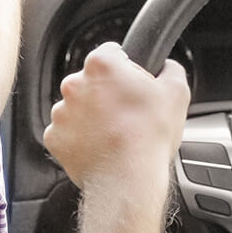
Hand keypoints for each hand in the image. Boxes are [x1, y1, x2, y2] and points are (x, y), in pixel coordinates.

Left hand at [43, 43, 189, 209]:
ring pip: (78, 107)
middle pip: (92, 81)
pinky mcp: (54, 137)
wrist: (127, 179)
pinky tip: (100, 147)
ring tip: (115, 134)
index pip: (112, 53)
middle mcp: (74, 84)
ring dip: (92, 116)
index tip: (134, 85)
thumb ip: (170, 69)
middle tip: (128, 114)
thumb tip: (167, 66)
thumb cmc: (149, 136)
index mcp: (101, 65)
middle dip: (107, 93)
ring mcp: (61, 112)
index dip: (127, 68)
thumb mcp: (176, 92)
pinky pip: (67, 132)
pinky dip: (80, 138)